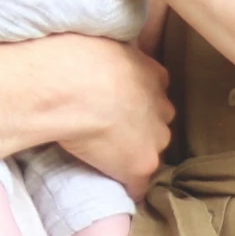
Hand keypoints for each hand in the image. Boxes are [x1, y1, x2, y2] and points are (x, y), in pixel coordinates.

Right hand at [27, 34, 173, 196]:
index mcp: (154, 74)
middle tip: (110, 131)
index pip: (155, 93)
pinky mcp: (141, 165)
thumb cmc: (77, 58)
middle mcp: (162, 107)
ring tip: (107, 159)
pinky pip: (138, 185)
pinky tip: (117, 190)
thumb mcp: (105, 45)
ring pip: (150, 152)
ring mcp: (155, 138)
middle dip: (139, 128)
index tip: (119, 107)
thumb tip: (104, 57)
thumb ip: (116, 57)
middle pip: (157, 124)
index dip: (136, 102)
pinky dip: (128, 188)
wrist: (71, 87)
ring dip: (134, 155)